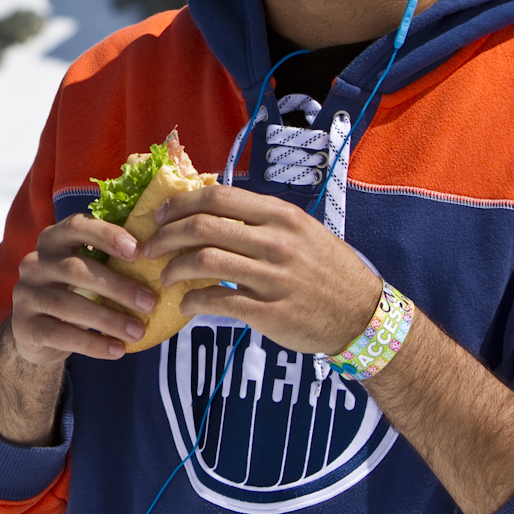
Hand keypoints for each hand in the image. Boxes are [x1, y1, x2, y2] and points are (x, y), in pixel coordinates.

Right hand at [10, 213, 159, 362]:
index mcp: (53, 239)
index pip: (77, 226)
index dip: (107, 235)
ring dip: (108, 319)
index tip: (137, 250)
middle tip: (149, 301)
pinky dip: (92, 344)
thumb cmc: (75, 292)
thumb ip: (111, 259)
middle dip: (116, 286)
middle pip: (75, 269)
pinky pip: (60, 334)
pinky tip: (117, 350)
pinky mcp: (24, 325)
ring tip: (138, 331)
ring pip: (68, 305)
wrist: (38, 332)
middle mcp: (34, 262)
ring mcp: (25, 294)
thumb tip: (166, 255)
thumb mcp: (87, 269)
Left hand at [143, 185, 380, 354]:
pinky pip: (218, 301)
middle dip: (165, 237)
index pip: (217, 197)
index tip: (159, 216)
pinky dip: (193, 301)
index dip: (179, 204)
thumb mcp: (301, 231)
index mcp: (280, 216)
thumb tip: (209, 209)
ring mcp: (274, 277)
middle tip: (149, 249)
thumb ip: (261, 220)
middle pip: (203, 227)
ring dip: (174, 269)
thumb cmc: (327, 270)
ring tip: (165, 277)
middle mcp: (276, 242)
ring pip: (204, 262)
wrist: (363, 316)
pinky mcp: (271, 312)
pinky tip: (186, 305)